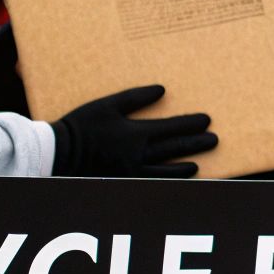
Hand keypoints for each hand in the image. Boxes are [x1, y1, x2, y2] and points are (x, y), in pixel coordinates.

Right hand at [50, 85, 216, 177]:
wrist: (59, 154)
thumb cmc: (81, 126)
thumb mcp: (107, 105)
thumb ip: (135, 97)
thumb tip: (162, 89)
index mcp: (136, 134)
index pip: (172, 128)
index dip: (191, 124)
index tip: (207, 120)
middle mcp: (139, 155)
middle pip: (175, 150)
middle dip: (196, 145)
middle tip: (214, 140)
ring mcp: (132, 172)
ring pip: (167, 172)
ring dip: (184, 167)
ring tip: (196, 165)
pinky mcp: (124, 182)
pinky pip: (152, 184)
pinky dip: (166, 183)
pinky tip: (173, 182)